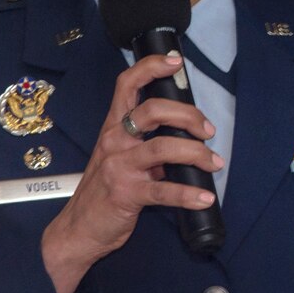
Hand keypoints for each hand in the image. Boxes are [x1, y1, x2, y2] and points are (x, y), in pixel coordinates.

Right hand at [41, 53, 222, 292]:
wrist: (78, 230)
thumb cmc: (104, 192)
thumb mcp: (121, 160)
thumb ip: (148, 145)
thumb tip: (186, 137)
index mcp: (114, 128)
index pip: (127, 85)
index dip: (150, 67)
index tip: (175, 62)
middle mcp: (114, 141)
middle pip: (153, 110)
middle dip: (189, 115)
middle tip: (208, 131)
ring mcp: (119, 167)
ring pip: (164, 147)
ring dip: (198, 153)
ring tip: (215, 163)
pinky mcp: (126, 194)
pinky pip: (165, 191)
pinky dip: (190, 194)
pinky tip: (205, 197)